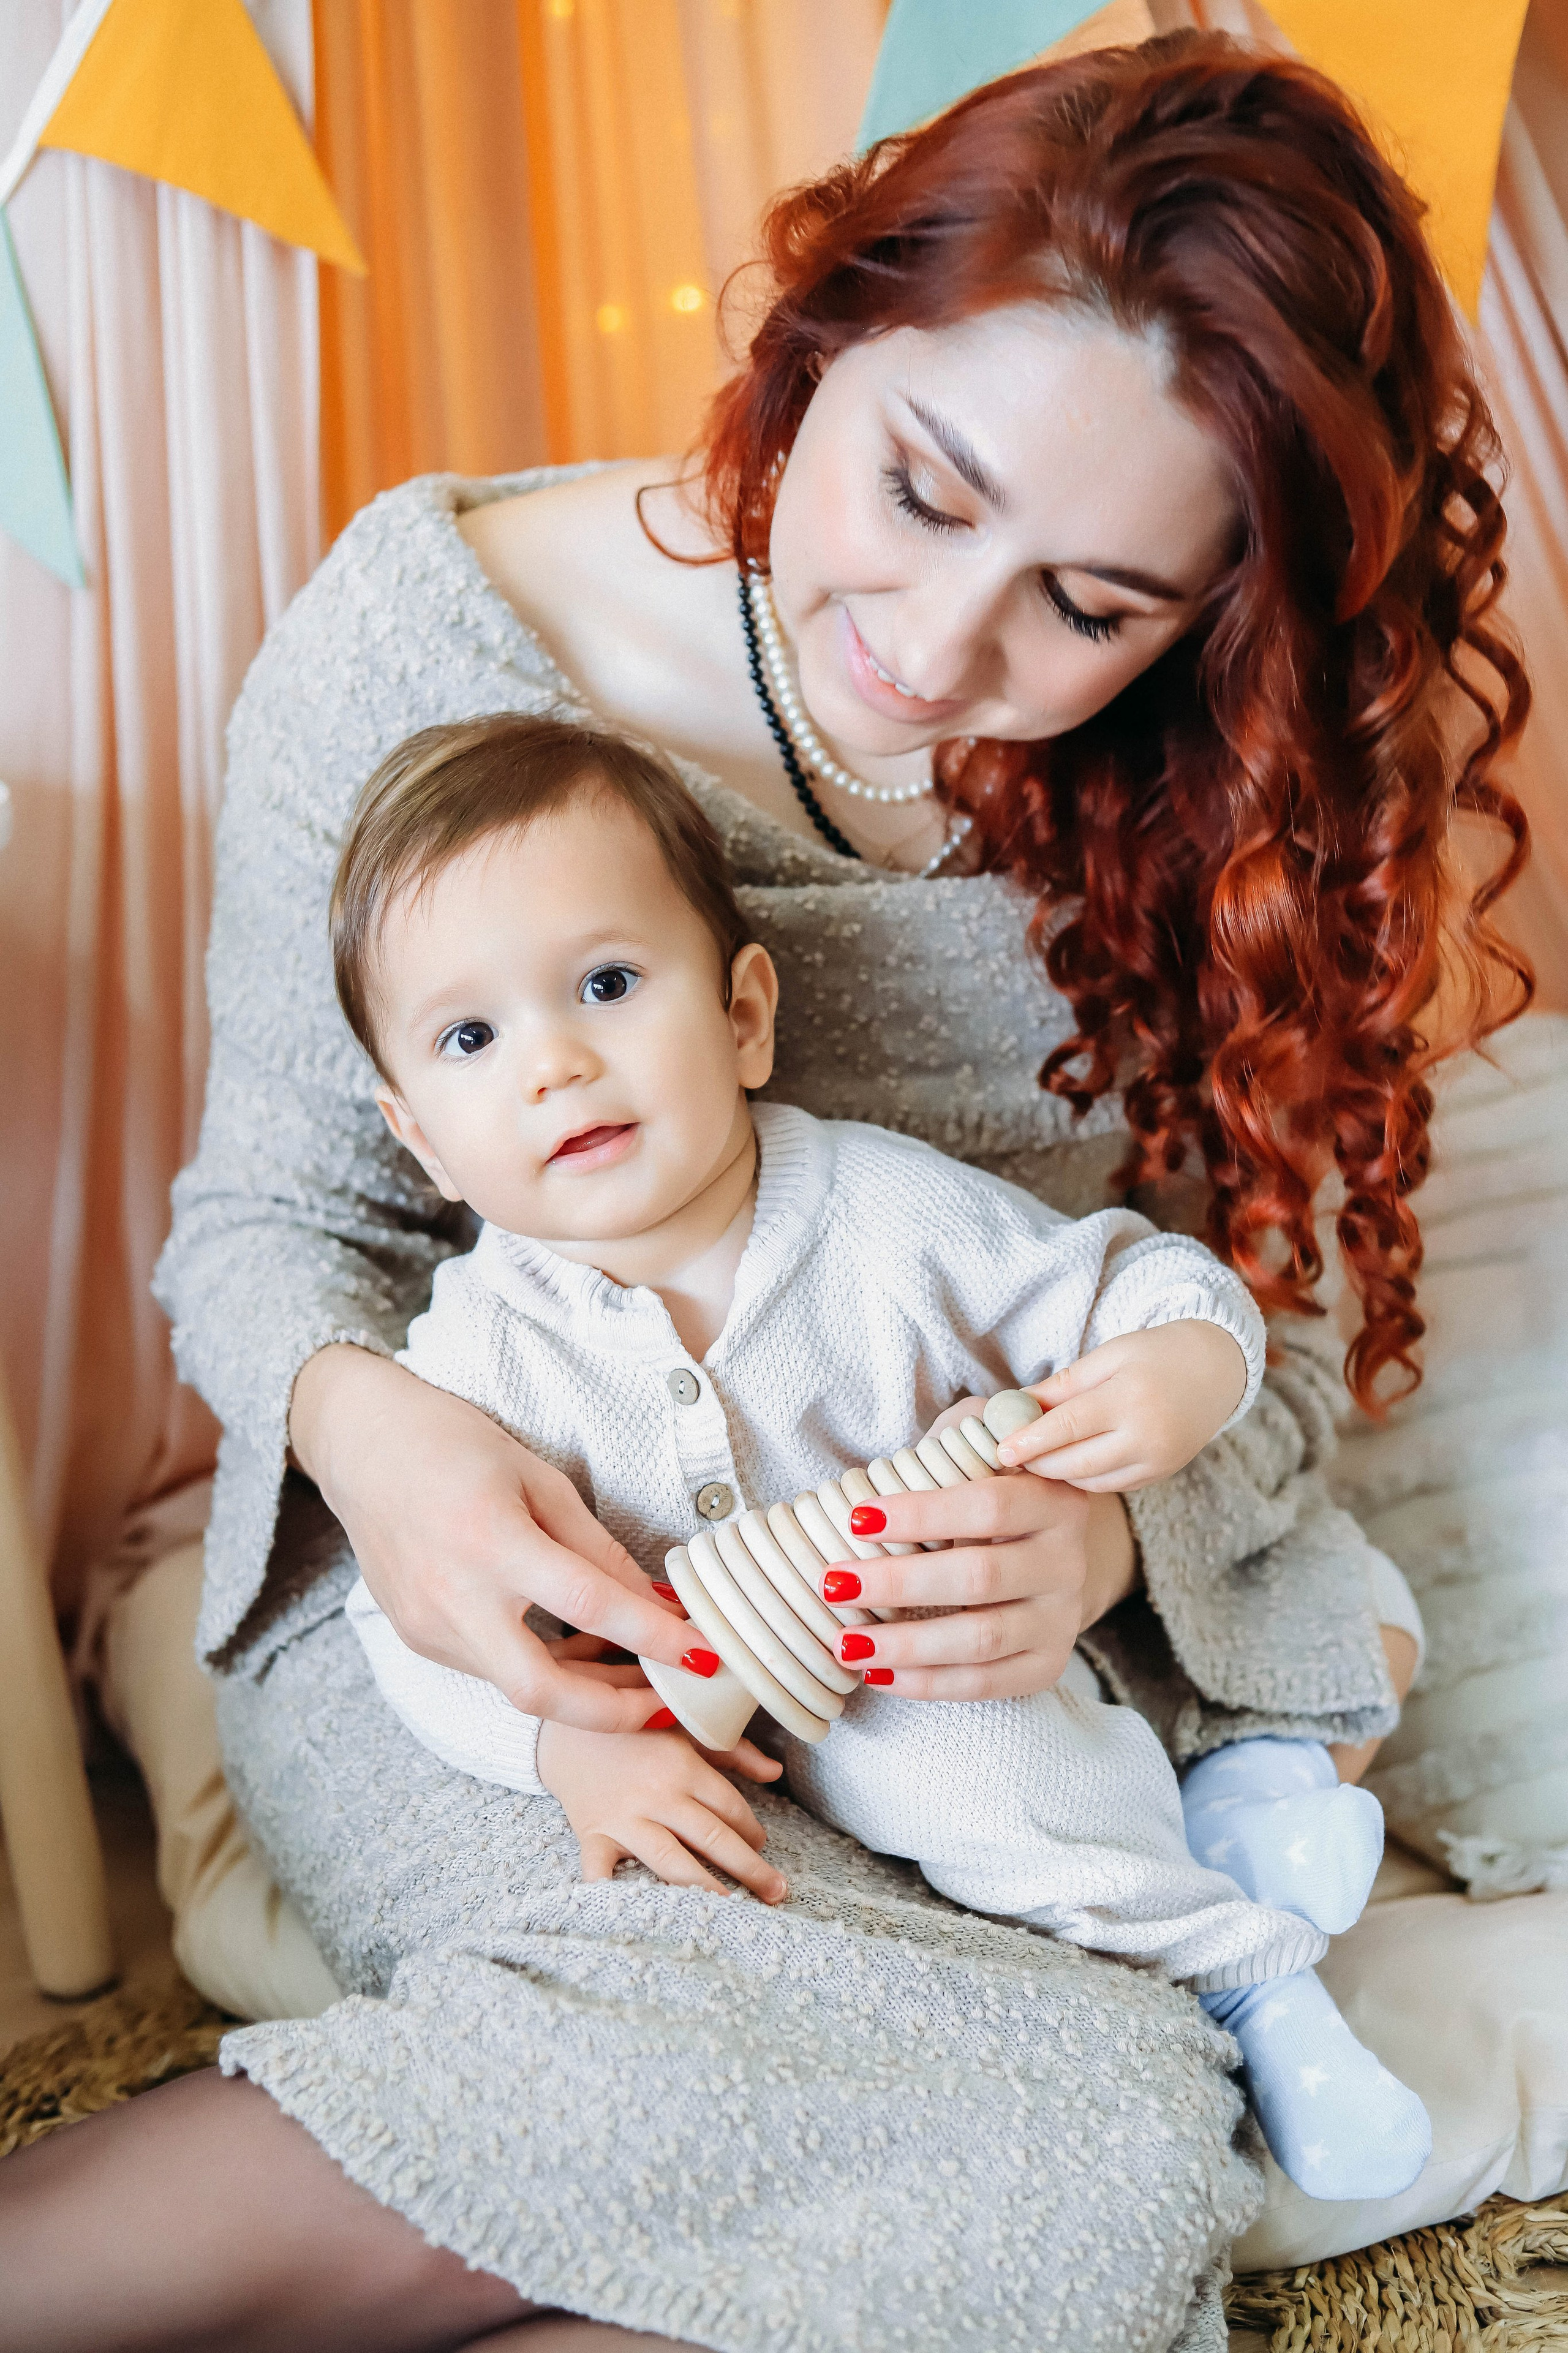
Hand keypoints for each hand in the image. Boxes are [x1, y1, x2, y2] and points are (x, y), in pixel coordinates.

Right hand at [289, 1343, 692, 1730]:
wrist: (362, 1445)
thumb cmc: (454, 1445)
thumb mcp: (538, 1479)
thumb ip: (596, 1549)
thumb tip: (657, 1602)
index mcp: (490, 1541)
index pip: (589, 1604)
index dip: (653, 1636)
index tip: (704, 1652)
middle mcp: (453, 1596)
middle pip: (541, 1690)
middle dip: (615, 1712)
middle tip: (670, 1704)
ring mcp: (428, 1627)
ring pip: (517, 1688)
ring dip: (584, 1693)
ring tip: (638, 1675)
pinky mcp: (418, 1639)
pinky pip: (491, 1670)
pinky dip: (541, 1670)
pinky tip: (577, 1655)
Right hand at [537, 1719, 787, 1900]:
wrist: (568, 1730)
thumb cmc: (636, 1732)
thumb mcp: (686, 1730)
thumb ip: (734, 1752)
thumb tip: (776, 1772)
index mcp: (684, 1767)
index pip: (731, 1808)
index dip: (753, 1831)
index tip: (761, 1846)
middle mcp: (658, 1795)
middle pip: (713, 1838)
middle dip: (750, 1869)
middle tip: (776, 1893)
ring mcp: (624, 1818)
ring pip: (671, 1861)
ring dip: (704, 1889)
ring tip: (731, 1912)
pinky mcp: (592, 1835)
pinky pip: (601, 1871)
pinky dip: (612, 1894)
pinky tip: (637, 1917)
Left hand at [821, 1400, 1138, 1700]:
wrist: (1056, 1552)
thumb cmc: (1001, 1493)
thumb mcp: (990, 1447)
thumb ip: (962, 1434)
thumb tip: (910, 1453)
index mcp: (1054, 1501)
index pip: (988, 1507)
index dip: (922, 1514)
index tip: (857, 1519)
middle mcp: (1066, 1562)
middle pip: (979, 1577)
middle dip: (898, 1583)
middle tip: (834, 1584)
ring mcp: (1061, 1619)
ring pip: (981, 1639)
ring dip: (906, 1645)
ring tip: (845, 1643)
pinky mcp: (1048, 1664)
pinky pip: (987, 1683)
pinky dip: (929, 1684)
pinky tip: (879, 1674)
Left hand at [995, 1321, 1248, 1490]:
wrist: (1215, 1370)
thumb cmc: (1155, 1354)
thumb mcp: (1109, 1355)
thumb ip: (1063, 1384)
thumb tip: (1015, 1404)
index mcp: (1131, 1398)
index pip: (1069, 1427)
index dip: (1030, 1440)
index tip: (1000, 1449)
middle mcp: (1148, 1436)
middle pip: (1076, 1462)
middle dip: (1037, 1462)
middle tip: (1009, 1455)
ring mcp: (1158, 1461)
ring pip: (1091, 1481)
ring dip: (1057, 1473)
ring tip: (1034, 1457)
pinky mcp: (1161, 1475)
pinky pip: (1110, 1486)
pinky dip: (1083, 1478)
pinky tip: (1068, 1461)